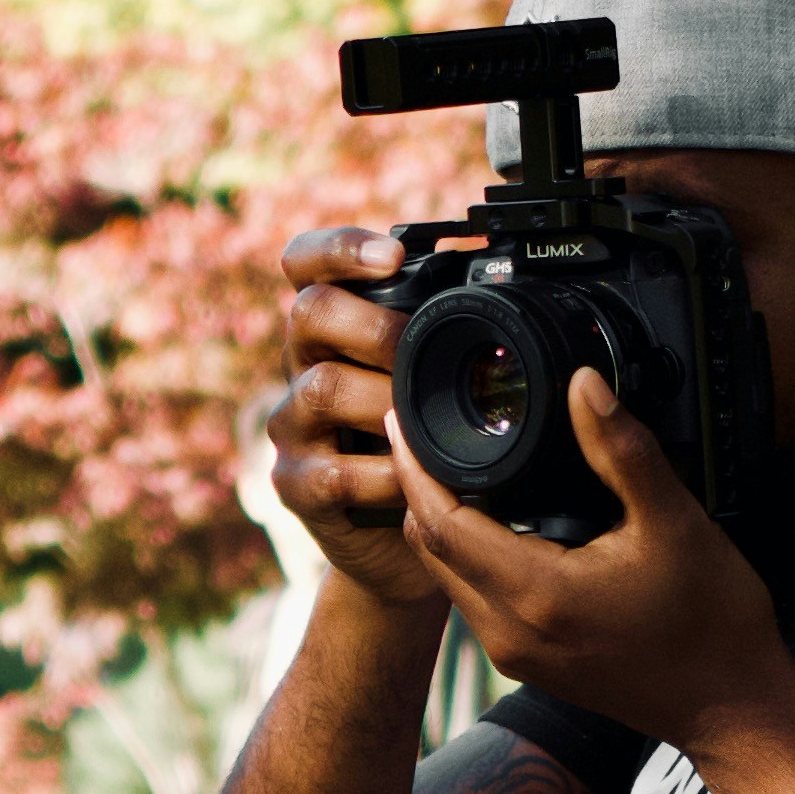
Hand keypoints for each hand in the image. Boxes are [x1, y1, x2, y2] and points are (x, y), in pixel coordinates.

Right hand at [263, 224, 446, 615]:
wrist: (405, 545)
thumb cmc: (428, 450)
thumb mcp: (436, 386)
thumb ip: (444, 339)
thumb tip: (502, 284)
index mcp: (335, 330)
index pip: (306, 264)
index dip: (340, 248)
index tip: (393, 256)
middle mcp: (304, 366)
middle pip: (309, 311)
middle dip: (372, 323)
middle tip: (417, 349)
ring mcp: (292, 426)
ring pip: (321, 388)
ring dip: (383, 401)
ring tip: (424, 421)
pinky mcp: (295, 484)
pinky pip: (332, 471)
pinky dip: (383, 476)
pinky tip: (414, 482)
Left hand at [401, 369, 794, 772]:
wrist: (732, 709)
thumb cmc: (712, 622)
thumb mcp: (674, 522)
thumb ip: (622, 450)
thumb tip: (582, 385)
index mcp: (536, 594)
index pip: (440, 522)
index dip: (414, 467)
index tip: (401, 421)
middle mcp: (510, 632)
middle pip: (431, 550)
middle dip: (418, 489)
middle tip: (419, 433)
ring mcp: (516, 655)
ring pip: (449, 577)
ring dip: (441, 524)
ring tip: (450, 468)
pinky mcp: (530, 664)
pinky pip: (476, 600)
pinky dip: (469, 556)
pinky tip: (493, 522)